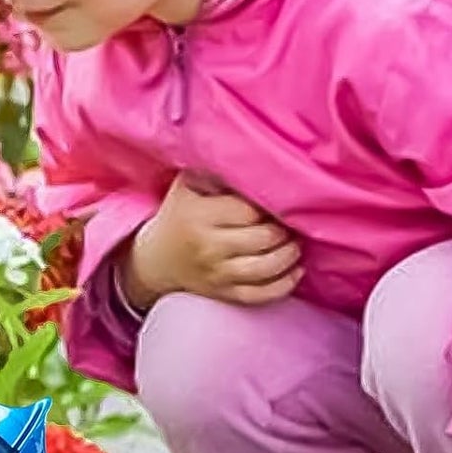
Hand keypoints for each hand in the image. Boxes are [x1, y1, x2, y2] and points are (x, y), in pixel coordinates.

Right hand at [120, 172, 301, 310]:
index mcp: (199, 215)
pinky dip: (285, 284)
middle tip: (293, 220)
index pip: (250, 211)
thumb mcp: (187, 185)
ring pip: (267, 268)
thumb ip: (216, 171)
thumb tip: (253, 157)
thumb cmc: (179, 215)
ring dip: (290, 254)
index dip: (272, 205)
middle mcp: (208, 247)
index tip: (280, 200)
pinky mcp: (224, 294)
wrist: (155, 259)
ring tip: (295, 241)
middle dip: (285, 229)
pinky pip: (261, 294)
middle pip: (264, 238)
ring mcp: (217, 274)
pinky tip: (295, 269)